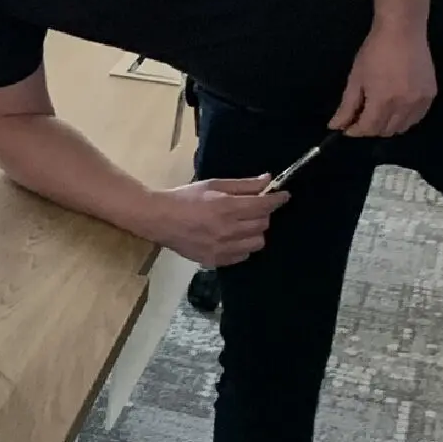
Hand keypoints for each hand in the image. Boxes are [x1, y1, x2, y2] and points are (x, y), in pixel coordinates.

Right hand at [150, 176, 285, 267]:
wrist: (158, 219)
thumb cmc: (185, 197)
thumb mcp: (213, 184)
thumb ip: (243, 185)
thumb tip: (267, 181)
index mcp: (226, 207)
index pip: (264, 205)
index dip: (278, 199)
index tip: (284, 195)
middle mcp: (227, 230)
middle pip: (263, 224)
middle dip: (263, 213)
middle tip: (254, 207)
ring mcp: (222, 248)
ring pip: (257, 242)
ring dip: (255, 231)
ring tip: (243, 224)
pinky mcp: (215, 261)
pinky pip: (242, 256)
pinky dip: (243, 246)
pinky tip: (232, 238)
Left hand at [330, 25, 436, 138]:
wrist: (403, 31)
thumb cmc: (374, 51)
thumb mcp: (356, 78)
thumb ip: (346, 106)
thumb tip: (335, 126)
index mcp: (383, 100)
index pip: (368, 128)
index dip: (355, 131)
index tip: (347, 129)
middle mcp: (404, 105)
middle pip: (385, 131)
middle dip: (370, 129)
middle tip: (361, 118)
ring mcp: (420, 101)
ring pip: (402, 127)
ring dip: (387, 126)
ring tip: (378, 114)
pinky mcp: (431, 95)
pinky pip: (416, 118)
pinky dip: (404, 119)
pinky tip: (396, 110)